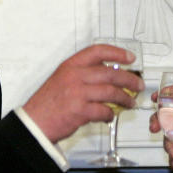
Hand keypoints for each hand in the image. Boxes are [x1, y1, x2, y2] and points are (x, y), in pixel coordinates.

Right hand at [23, 44, 143, 142]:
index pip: (98, 51)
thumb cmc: (48, 103)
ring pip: (111, 92)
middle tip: (137, 85)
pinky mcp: (80, 111)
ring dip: (125, 99)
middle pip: (111, 73)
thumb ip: (83, 74)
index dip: (117, 52)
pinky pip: (104, 110)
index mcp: (70, 66)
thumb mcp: (62, 78)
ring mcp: (77, 93)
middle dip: (129, 80)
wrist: (34, 122)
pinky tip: (110, 116)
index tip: (130, 57)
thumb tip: (107, 75)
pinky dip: (110, 114)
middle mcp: (74, 76)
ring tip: (130, 103)